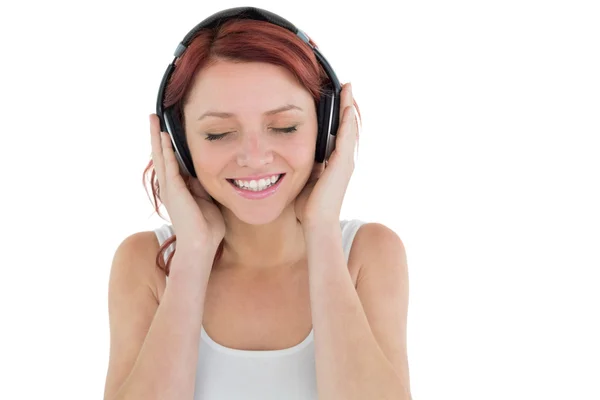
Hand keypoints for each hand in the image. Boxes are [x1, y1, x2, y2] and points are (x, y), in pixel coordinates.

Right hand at [149, 113, 225, 252]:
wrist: (201, 245)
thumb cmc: (206, 227)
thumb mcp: (207, 200)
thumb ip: (201, 186)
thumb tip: (199, 173)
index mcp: (179, 189)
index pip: (171, 162)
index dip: (168, 146)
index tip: (166, 131)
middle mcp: (170, 187)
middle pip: (161, 156)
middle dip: (157, 136)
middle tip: (152, 117)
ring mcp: (170, 188)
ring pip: (161, 157)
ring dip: (157, 137)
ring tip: (152, 119)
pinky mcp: (174, 190)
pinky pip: (168, 166)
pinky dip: (165, 151)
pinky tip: (162, 138)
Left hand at [294, 82, 358, 228]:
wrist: (316, 222)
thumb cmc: (309, 205)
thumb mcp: (306, 176)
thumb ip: (306, 163)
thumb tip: (294, 153)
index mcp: (336, 160)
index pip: (340, 130)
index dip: (340, 113)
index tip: (336, 95)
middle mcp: (344, 158)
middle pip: (349, 125)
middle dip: (347, 104)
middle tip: (346, 84)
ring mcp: (346, 160)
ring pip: (350, 127)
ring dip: (350, 106)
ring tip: (348, 87)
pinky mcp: (343, 163)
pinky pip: (346, 137)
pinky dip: (347, 121)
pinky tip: (347, 106)